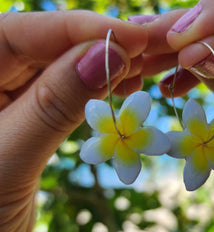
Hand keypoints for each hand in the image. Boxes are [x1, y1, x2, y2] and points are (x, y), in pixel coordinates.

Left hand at [0, 11, 146, 231]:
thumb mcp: (8, 162)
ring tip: (137, 66)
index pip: (20, 33)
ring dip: (96, 69)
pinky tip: (116, 89)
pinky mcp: (24, 129)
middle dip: (92, 46)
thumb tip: (104, 57)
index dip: (77, 30)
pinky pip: (59, 101)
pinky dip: (90, 95)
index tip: (128, 36)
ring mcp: (3, 108)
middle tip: (142, 48)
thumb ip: (53, 106)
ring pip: (54, 74)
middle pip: (40, 49)